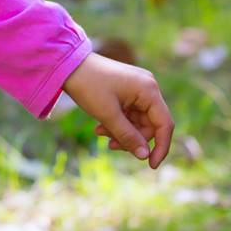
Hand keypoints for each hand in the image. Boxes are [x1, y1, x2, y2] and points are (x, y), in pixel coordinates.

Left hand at [60, 51, 174, 168]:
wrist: (66, 64)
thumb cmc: (88, 86)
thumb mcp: (108, 115)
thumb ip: (128, 136)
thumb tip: (145, 156)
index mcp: (149, 90)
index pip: (164, 124)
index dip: (160, 147)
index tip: (151, 165)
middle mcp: (147, 87)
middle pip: (149, 125)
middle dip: (132, 138)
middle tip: (110, 145)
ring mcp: (137, 88)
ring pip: (137, 121)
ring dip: (121, 132)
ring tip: (100, 133)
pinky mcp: (126, 90)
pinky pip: (129, 114)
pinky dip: (117, 123)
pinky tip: (100, 128)